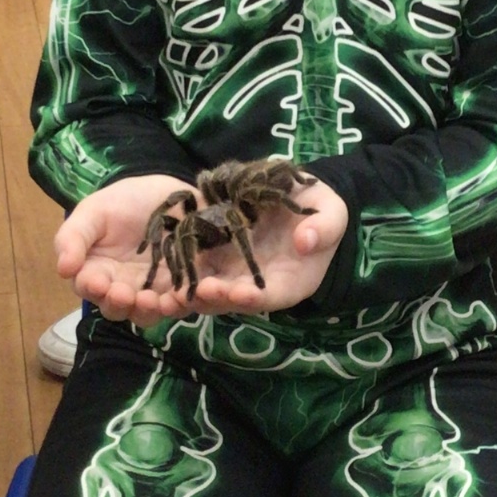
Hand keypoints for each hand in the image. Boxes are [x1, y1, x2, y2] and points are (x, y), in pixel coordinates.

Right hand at [54, 174, 199, 325]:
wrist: (166, 192)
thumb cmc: (123, 203)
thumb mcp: (93, 212)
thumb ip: (73, 237)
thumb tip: (63, 269)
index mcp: (98, 272)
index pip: (90, 288)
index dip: (93, 289)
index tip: (97, 283)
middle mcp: (126, 288)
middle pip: (120, 309)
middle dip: (121, 305)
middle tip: (125, 295)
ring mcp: (156, 290)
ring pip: (153, 312)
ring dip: (154, 310)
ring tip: (159, 300)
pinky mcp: (186, 285)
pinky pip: (191, 302)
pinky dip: (195, 301)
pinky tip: (197, 291)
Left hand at [152, 180, 348, 318]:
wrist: (298, 198)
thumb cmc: (321, 210)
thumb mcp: (332, 213)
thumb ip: (324, 228)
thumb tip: (307, 241)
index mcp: (290, 281)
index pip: (271, 296)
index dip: (256, 297)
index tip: (242, 294)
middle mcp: (258, 283)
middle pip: (234, 299)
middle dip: (216, 298)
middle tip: (198, 292)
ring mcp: (234, 270)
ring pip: (210, 287)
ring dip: (191, 291)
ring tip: (174, 290)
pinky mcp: (215, 253)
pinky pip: (195, 263)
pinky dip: (180, 266)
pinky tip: (164, 260)